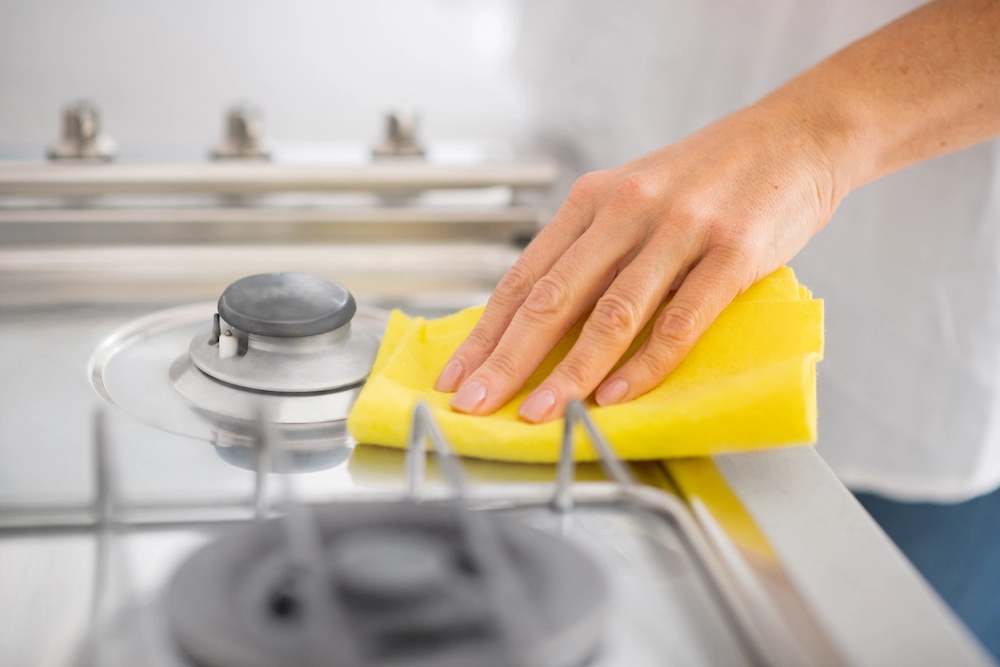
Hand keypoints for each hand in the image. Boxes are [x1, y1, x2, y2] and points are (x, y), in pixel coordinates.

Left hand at [435, 100, 842, 422]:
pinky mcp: (732, 252)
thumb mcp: (637, 194)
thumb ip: (595, 248)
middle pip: (552, 298)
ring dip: (567, 373)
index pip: (524, 277)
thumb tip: (545, 318)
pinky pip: (679, 320)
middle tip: (475, 403)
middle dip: (507, 359)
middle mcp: (627, 210)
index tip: (458, 373)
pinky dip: (644, 365)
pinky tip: (614, 395)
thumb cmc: (712, 175)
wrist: (798, 135)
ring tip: (537, 413)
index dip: (486, 331)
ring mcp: (680, 230)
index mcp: (594, 199)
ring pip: (610, 315)